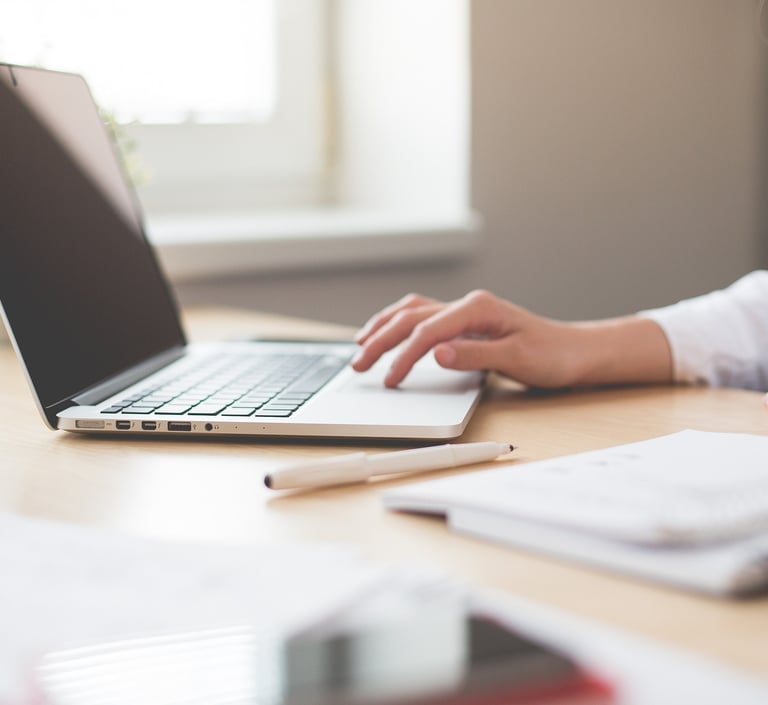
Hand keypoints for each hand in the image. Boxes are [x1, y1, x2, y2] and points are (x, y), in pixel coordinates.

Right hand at [351, 290, 672, 388]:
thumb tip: (435, 353)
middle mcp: (468, 305)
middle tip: (358, 365)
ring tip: (360, 345)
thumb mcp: (518, 359)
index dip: (403, 356)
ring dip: (384, 327)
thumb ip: (475, 356)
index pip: (427, 331)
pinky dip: (400, 325)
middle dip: (380, 340)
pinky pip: (423, 317)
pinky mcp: (466, 323)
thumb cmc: (552, 356)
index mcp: (478, 309)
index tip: (389, 380)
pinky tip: (389, 334)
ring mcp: (465, 312)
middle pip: (411, 317)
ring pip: (412, 312)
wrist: (575, 352)